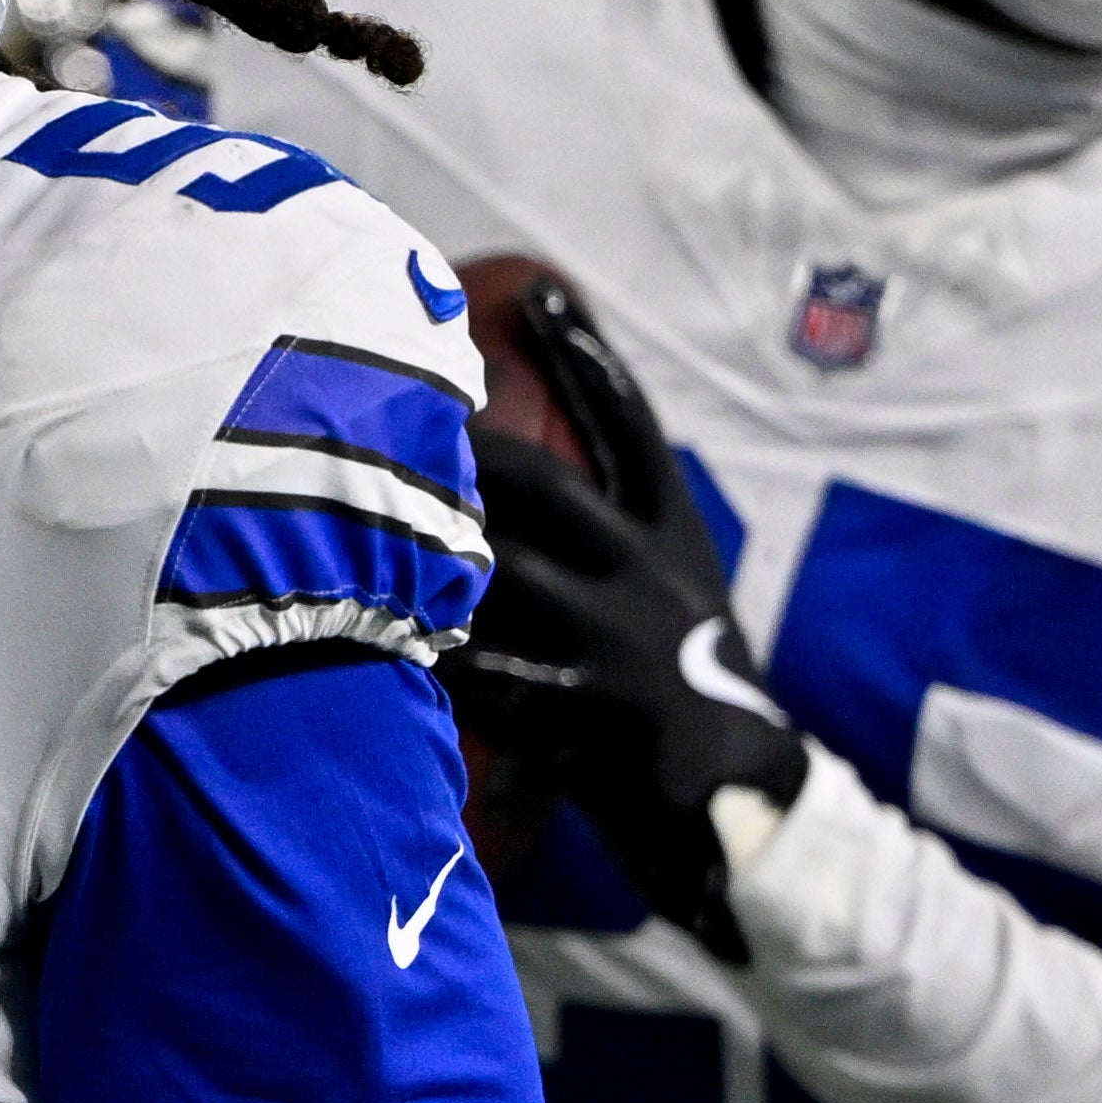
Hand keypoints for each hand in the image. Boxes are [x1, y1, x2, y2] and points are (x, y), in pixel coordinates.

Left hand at [449, 270, 802, 953]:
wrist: (750, 811)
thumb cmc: (685, 701)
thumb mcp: (675, 602)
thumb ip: (610, 551)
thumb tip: (519, 494)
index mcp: (672, 538)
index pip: (629, 425)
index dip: (586, 355)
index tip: (539, 290)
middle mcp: (649, 577)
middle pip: (544, 482)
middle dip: (462, 443)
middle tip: (385, 405)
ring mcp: (621, 647)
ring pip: (506, 574)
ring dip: (430, 548)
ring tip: (351, 514)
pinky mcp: (595, 720)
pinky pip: (499, 683)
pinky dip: (442, 665)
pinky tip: (382, 646)